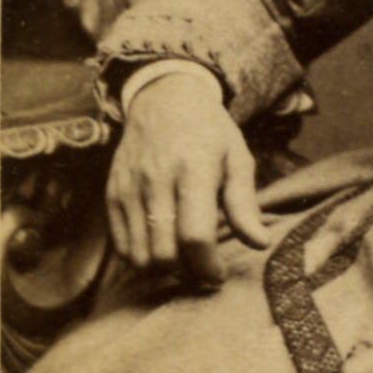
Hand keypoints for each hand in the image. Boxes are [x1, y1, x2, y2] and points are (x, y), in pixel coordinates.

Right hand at [105, 70, 269, 284]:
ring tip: (183, 262)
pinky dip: (140, 258)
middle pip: (164, 253)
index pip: (195, 235)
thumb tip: (260, 243)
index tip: (219, 274)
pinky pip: (120, 245)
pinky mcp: (113, 194)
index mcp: (194, 169)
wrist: (164, 98)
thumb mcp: (237, 159)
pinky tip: (161, 249)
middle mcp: (156, 180)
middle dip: (187, 274)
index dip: (208, 266)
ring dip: (163, 271)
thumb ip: (244, 204)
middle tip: (203, 271)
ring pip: (139, 255)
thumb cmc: (209, 132)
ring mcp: (129, 188)